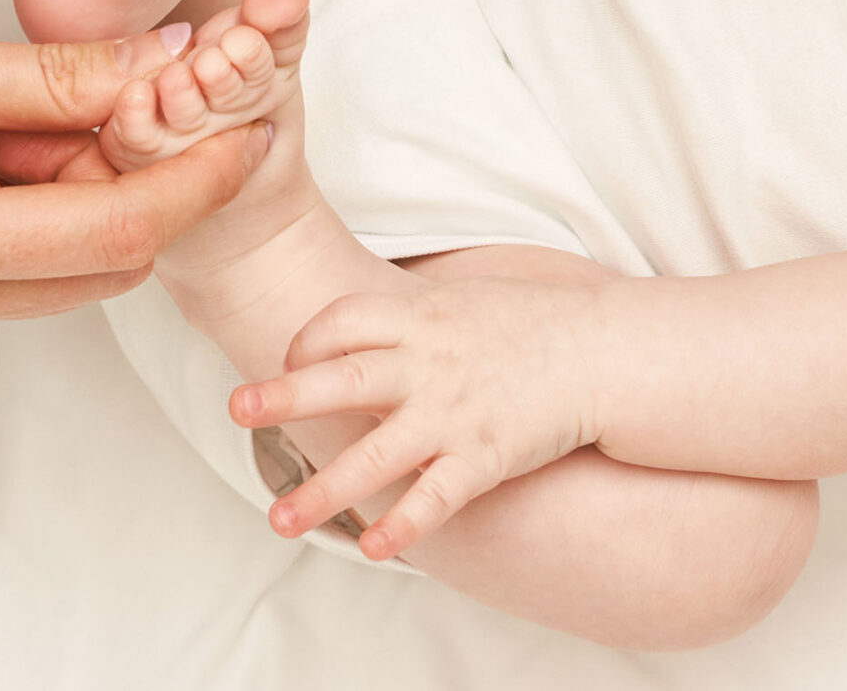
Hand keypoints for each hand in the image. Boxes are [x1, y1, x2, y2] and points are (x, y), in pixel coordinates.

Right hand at [0, 0, 271, 337]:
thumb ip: (37, 74)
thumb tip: (161, 60)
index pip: (116, 228)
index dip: (200, 174)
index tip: (256, 116)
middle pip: (105, 258)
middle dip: (161, 176)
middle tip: (182, 81)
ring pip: (64, 260)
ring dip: (103, 182)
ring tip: (107, 83)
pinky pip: (10, 252)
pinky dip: (47, 192)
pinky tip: (36, 113)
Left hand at [229, 275, 607, 559]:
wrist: (611, 351)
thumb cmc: (542, 322)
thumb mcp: (471, 298)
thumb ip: (417, 313)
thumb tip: (375, 321)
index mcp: (423, 317)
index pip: (342, 320)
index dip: (306, 342)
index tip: (291, 361)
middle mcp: (429, 364)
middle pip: (340, 378)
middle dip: (283, 396)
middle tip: (235, 409)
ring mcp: (454, 413)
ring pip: (373, 456)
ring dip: (321, 490)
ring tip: (279, 521)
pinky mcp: (485, 456)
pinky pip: (433, 498)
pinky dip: (401, 526)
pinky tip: (371, 549)